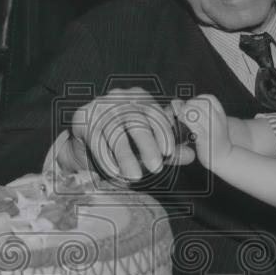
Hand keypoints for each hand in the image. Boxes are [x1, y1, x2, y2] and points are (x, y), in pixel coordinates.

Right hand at [58, 87, 192, 182]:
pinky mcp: (84, 117)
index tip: (169, 153)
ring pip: (116, 134)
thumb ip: (168, 150)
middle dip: (147, 146)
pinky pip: (97, 140)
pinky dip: (107, 159)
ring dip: (126, 158)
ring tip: (134, 176)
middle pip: (137, 122)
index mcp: (139, 98)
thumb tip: (192, 155)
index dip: (163, 134)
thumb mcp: (147, 144)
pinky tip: (114, 172)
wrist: (84, 139)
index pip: (155, 115)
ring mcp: (100, 106)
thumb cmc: (121, 139)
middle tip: (156, 167)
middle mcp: (120, 98)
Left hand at [171, 94, 231, 170]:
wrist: (223, 157)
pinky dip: (185, 121)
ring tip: (180, 116)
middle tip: (183, 111)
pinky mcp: (204, 138)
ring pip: (195, 112)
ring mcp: (211, 129)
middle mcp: (217, 120)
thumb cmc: (215, 140)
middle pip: (201, 103)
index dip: (198, 99)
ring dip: (185, 112)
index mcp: (221, 114)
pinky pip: (193, 125)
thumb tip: (183, 104)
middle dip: (189, 105)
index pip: (209, 98)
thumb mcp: (215, 123)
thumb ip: (204, 113)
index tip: (191, 105)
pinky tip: (181, 123)